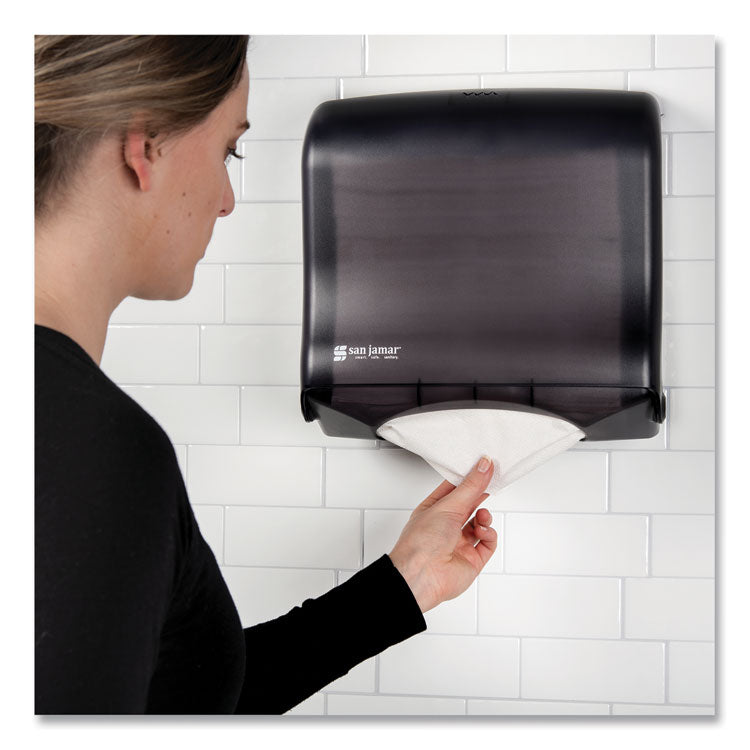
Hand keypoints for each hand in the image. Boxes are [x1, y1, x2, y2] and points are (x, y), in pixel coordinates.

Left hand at [388, 456, 497, 612]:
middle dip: (480, 494)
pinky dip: (489, 533)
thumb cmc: (421, 542)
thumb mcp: (448, 505)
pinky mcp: (472, 559)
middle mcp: (445, 526)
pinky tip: (482, 531)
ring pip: (480, 523)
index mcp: (433, 510)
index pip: (453, 489)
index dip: (468, 478)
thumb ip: (470, 487)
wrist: (421, 576)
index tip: (482, 466)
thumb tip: (483, 466)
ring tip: (481, 516)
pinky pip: (488, 542)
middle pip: (469, 505)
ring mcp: (459, 543)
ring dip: (484, 516)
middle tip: (493, 481)